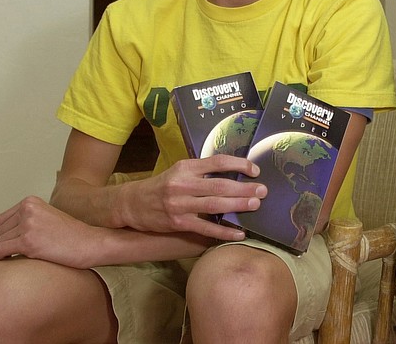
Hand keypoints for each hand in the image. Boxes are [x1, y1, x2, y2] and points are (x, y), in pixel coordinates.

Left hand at [0, 196, 98, 266]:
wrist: (90, 243)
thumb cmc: (73, 235)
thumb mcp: (48, 218)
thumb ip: (29, 219)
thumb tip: (8, 233)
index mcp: (31, 202)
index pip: (1, 220)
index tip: (3, 244)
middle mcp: (28, 210)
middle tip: (4, 254)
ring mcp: (28, 224)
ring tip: (7, 259)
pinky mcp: (28, 241)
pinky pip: (0, 251)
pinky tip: (4, 262)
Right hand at [117, 154, 266, 240]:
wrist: (132, 204)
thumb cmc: (163, 185)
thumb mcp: (180, 171)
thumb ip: (203, 172)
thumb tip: (235, 173)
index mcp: (186, 167)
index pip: (217, 162)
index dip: (239, 165)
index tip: (255, 170)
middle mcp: (183, 184)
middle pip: (219, 185)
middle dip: (244, 189)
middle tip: (263, 191)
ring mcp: (180, 205)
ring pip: (214, 205)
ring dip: (238, 206)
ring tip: (255, 205)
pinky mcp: (178, 223)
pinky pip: (206, 228)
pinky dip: (224, 231)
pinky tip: (239, 233)